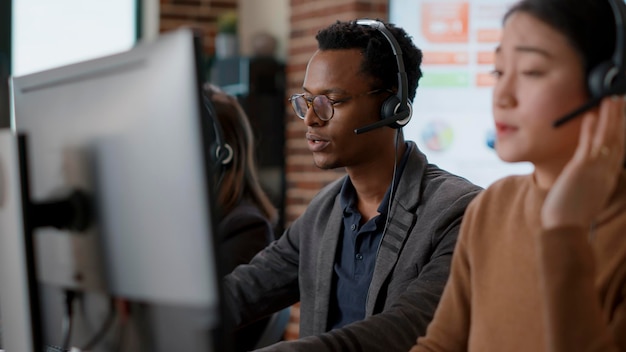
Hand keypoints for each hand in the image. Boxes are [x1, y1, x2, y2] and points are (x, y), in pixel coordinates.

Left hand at [541, 95, 625, 228]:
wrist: (566, 230)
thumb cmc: (570, 216)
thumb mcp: (585, 196)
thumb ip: (588, 182)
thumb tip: (583, 175)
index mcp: (608, 179)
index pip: (618, 150)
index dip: (621, 132)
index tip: (622, 118)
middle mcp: (607, 172)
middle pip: (618, 140)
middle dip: (620, 119)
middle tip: (621, 100)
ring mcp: (596, 171)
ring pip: (607, 138)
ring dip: (610, 117)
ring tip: (611, 99)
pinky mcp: (582, 170)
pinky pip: (589, 144)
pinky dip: (592, 128)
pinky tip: (591, 114)